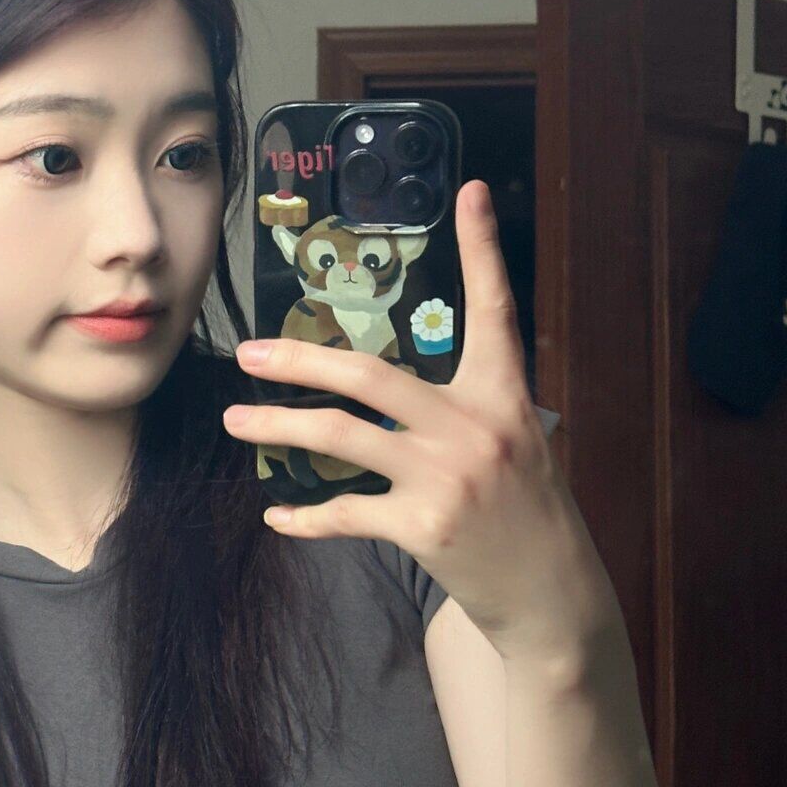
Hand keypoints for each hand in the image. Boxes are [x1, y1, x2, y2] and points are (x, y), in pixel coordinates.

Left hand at [222, 179, 616, 658]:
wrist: (551, 593)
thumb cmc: (525, 509)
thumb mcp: (514, 441)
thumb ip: (464, 404)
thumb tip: (394, 383)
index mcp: (503, 395)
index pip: (494, 309)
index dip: (483, 248)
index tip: (471, 193)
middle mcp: (475, 427)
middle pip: (370, 376)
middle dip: (299, 360)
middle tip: (249, 353)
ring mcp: (447, 478)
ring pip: (341, 439)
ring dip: (278, 427)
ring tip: (236, 419)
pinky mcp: (423, 529)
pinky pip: (345, 514)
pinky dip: (305, 516)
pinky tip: (277, 515)